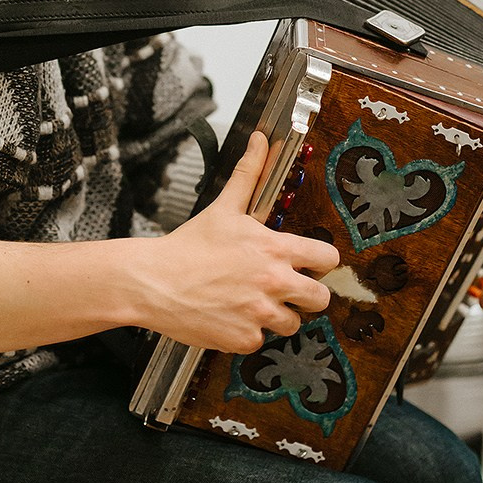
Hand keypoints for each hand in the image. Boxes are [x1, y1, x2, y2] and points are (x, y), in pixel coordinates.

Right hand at [137, 131, 339, 352]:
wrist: (154, 281)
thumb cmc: (188, 246)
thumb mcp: (224, 207)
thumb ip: (249, 174)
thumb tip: (261, 141)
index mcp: (276, 249)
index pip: (328, 260)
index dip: (321, 262)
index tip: (309, 264)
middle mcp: (275, 283)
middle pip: (321, 299)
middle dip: (306, 294)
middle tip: (284, 289)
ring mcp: (261, 314)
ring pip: (292, 324)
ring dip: (276, 316)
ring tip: (250, 302)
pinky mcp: (244, 339)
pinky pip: (260, 341)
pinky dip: (248, 332)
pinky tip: (230, 316)